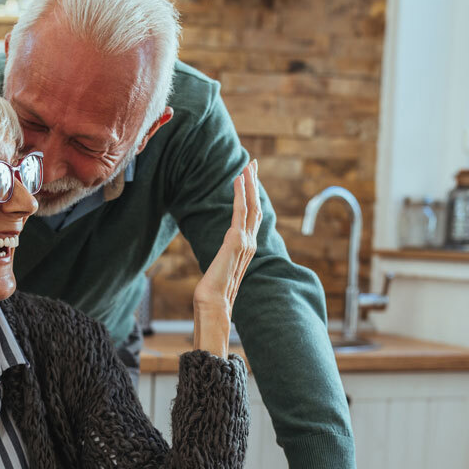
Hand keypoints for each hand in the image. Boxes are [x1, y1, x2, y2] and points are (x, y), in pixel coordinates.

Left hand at [192, 159, 259, 356]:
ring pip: (252, 205)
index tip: (248, 179)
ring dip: (250, 183)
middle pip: (256, 206)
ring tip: (247, 165)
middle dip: (254, 184)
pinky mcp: (237, 241)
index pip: (252, 217)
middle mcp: (250, 243)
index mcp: (246, 249)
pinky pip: (241, 211)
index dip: (252, 197)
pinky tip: (238, 179)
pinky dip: (241, 193)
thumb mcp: (218, 271)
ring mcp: (246, 242)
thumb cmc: (212, 294)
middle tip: (252, 163)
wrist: (213, 305)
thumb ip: (223, 261)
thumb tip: (218, 263)